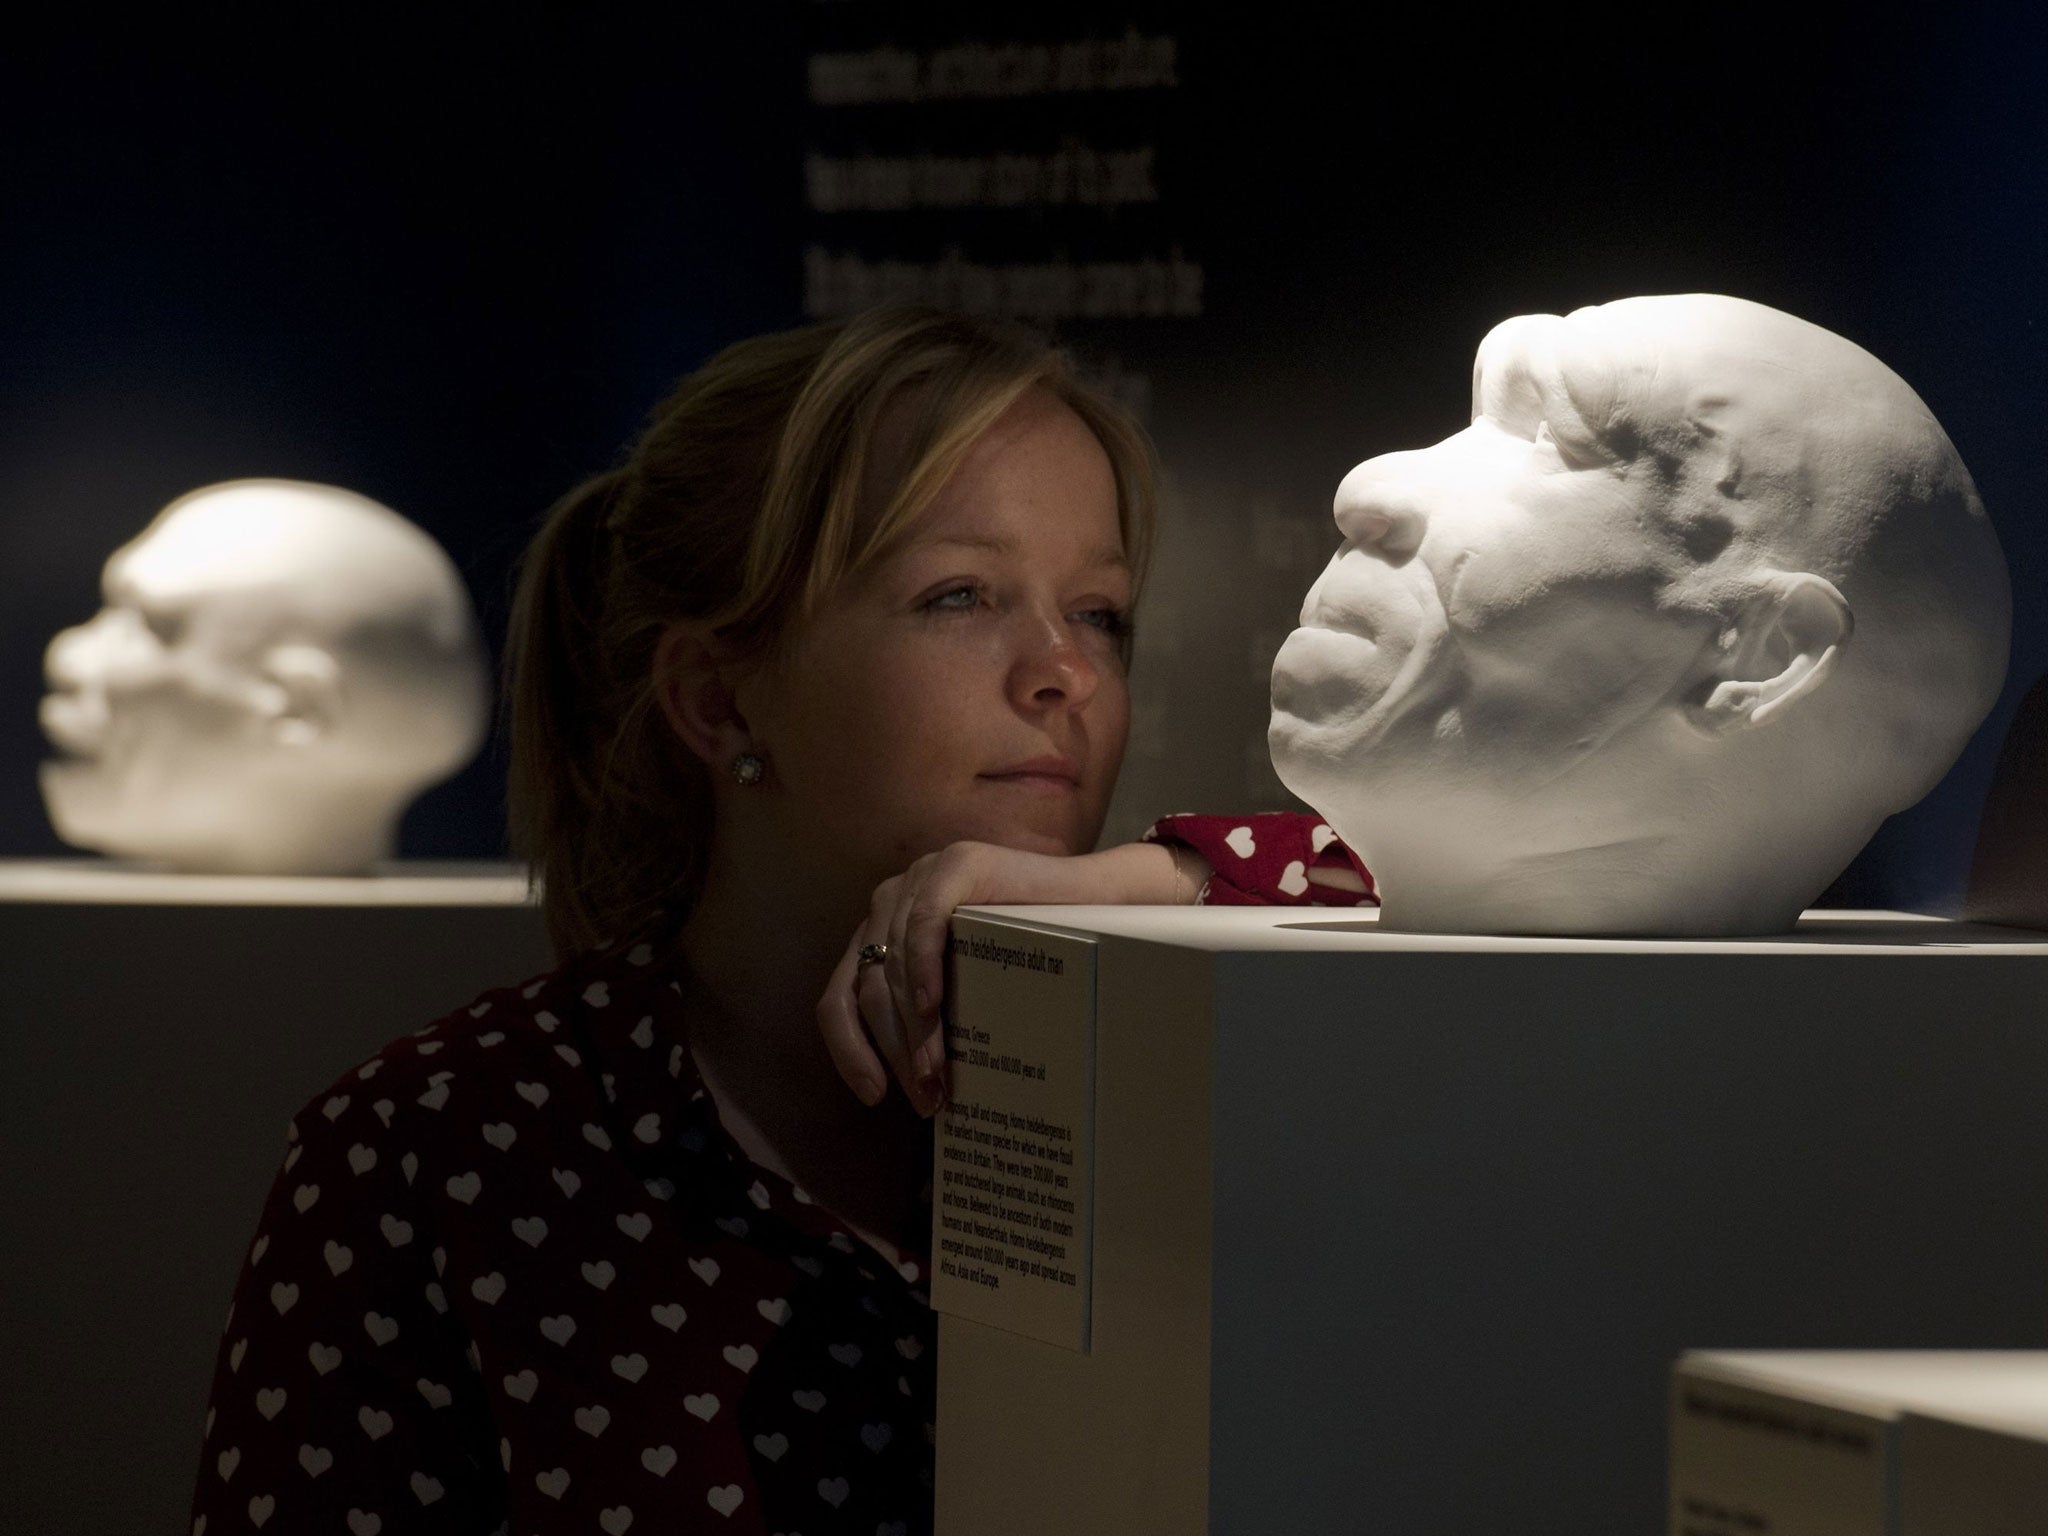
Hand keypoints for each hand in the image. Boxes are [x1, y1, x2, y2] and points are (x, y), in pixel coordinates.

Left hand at [815, 839, 1207, 1116]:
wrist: (1101, 904)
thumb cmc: (1036, 955)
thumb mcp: (968, 988)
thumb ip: (932, 1014)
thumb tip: (914, 1090)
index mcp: (884, 933)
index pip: (841, 994)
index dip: (849, 1049)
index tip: (873, 1096)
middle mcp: (891, 900)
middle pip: (867, 987)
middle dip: (896, 1050)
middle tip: (927, 1099)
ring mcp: (920, 876)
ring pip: (893, 965)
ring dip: (914, 1028)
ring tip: (938, 1075)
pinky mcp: (955, 865)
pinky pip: (924, 926)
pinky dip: (922, 971)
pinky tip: (931, 1009)